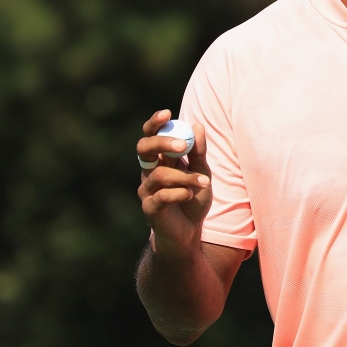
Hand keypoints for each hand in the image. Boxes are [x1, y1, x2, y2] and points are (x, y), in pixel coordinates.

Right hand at [137, 109, 212, 257]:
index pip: (151, 135)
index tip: (166, 113)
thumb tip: (197, 125)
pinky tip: (190, 195)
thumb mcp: (202, 173)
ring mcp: (147, 190)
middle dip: (162, 143)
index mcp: (160, 159)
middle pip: (144, 149)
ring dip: (185, 176)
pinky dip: (179, 192)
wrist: (189, 233)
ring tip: (203, 182)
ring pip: (160, 175)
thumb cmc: (193, 199)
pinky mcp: (150, 208)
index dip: (155, 124)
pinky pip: (161, 196)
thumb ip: (199, 152)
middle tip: (182, 146)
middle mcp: (149, 172)